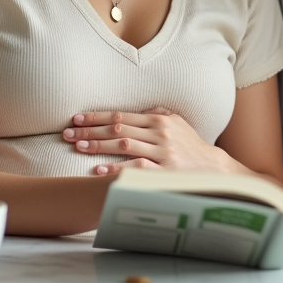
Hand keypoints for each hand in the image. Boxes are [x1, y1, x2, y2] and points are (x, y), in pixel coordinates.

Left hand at [62, 108, 237, 175]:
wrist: (215, 169)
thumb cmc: (192, 146)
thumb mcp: (177, 124)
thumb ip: (157, 115)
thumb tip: (136, 110)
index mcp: (159, 120)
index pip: (121, 116)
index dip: (96, 117)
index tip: (76, 118)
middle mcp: (160, 133)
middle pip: (117, 129)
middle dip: (89, 130)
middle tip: (67, 132)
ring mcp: (162, 153)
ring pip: (123, 145)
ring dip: (98, 146)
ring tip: (78, 146)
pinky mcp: (164, 172)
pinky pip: (136, 168)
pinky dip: (116, 168)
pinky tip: (98, 170)